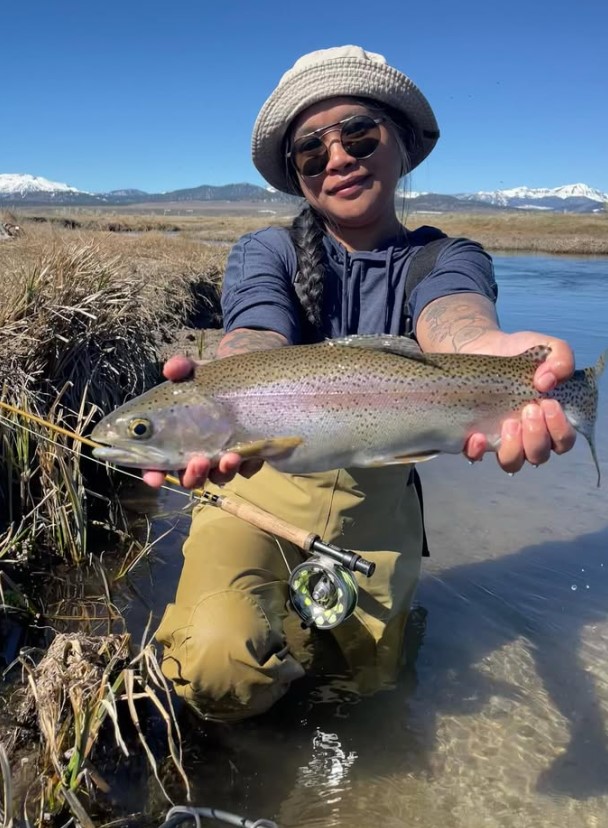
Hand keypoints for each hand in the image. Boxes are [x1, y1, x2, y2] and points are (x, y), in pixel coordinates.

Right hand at [142, 355, 261, 488]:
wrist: (251, 378)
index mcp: (177, 438)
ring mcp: (224, 456)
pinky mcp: (250, 456)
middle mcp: (199, 452)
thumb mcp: (197, 371)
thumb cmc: (215, 380)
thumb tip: (171, 369)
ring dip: (222, 473)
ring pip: (219, 477)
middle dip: (192, 476)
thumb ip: (181, 368)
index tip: (155, 478)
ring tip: (230, 457)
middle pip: (190, 477)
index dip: (153, 474)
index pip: (158, 463)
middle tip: (198, 462)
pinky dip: (247, 466)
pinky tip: (248, 455)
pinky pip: (248, 469)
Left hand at [463, 331, 576, 472]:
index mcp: (548, 421)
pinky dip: (477, 450)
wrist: (479, 347)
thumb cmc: (517, 354)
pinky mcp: (473, 437)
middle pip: (539, 456)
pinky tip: (476, 435)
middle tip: (530, 409)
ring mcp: (499, 440)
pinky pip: (475, 456)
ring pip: (512, 463)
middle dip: (537, 437)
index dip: (559, 429)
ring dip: (514, 449)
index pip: (562, 441)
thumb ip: (561, 357)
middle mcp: (526, 437)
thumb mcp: (545, 347)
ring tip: (509, 423)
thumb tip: (549, 380)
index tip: (549, 403)